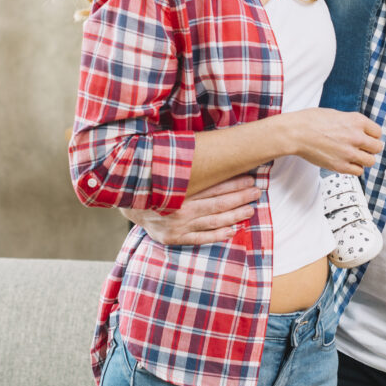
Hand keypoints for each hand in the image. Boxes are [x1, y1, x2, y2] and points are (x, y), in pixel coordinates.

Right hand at [121, 175, 259, 245]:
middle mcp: (179, 209)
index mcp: (180, 189)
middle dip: (240, 197)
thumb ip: (190, 164)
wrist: (129, 201)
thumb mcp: (169, 168)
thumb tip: (214, 147)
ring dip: (234, 216)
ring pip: (212, 222)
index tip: (250, 178)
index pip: (213, 186)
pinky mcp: (174, 238)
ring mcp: (177, 226)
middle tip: (256, 192)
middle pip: (217, 204)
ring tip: (250, 210)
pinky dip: (217, 235)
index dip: (234, 183)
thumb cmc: (155, 180)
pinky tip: (232, 231)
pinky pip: (200, 238)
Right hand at [285, 108, 383, 173]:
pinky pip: (358, 171)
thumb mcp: (337, 114)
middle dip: (370, 148)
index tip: (367, 137)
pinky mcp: (340, 166)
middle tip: (362, 148)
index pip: (378, 132)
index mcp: (357, 121)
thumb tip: (359, 130)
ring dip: (364, 159)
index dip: (372, 135)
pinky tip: (347, 162)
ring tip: (355, 156)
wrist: (296, 132)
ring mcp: (349, 152)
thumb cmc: (312, 121)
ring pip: (370, 161)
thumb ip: (351, 123)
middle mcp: (357, 137)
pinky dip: (355, 168)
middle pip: (377, 148)